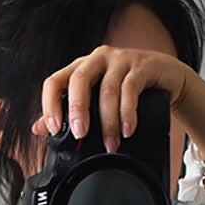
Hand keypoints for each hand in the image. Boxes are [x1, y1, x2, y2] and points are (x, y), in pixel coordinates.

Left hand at [30, 45, 189, 152]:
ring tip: (111, 144)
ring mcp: (120, 60)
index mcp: (80, 68)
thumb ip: (68, 112)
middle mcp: (97, 59)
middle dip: (78, 110)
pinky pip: (131, 89)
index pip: (55, 81)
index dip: (50, 105)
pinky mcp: (141, 65)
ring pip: (107, 90)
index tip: (54, 130)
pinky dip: (128, 113)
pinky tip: (127, 130)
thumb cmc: (127, 88)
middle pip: (79, 81)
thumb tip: (39, 128)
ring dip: (108, 122)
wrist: (165, 76)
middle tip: (81, 135)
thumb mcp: (96, 100)